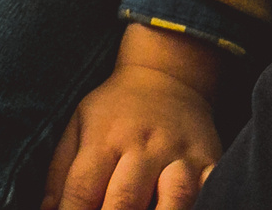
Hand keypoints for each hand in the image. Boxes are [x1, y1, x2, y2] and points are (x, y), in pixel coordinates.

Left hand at [43, 25, 221, 209]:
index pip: (81, 190)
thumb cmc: (115, 109)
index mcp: (105, 139)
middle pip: (124, 202)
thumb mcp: (79, 125)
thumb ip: (61, 172)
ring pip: (172, 200)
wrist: (167, 75)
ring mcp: (179, 155)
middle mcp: (143, 147)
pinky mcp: (210, 162)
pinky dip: (199, 206)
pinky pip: (209, 192)